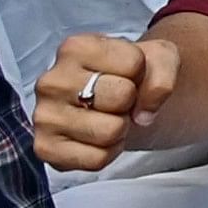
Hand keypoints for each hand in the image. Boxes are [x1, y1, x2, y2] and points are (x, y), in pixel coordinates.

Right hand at [31, 29, 182, 171]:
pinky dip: (108, 152)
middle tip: (117, 101)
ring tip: (107, 117)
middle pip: (121, 96)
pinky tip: (96, 138)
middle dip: (131, 102)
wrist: (113, 102)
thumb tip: (144, 115)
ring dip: (120, 129)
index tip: (127, 74)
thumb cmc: (130, 74)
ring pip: (110, 131)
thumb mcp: (158, 57)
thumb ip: (163, 74)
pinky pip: (96, 160)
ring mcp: (44, 116)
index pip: (133, 62)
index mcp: (74, 48)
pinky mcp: (45, 148)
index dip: (141, 72)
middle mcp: (51, 80)